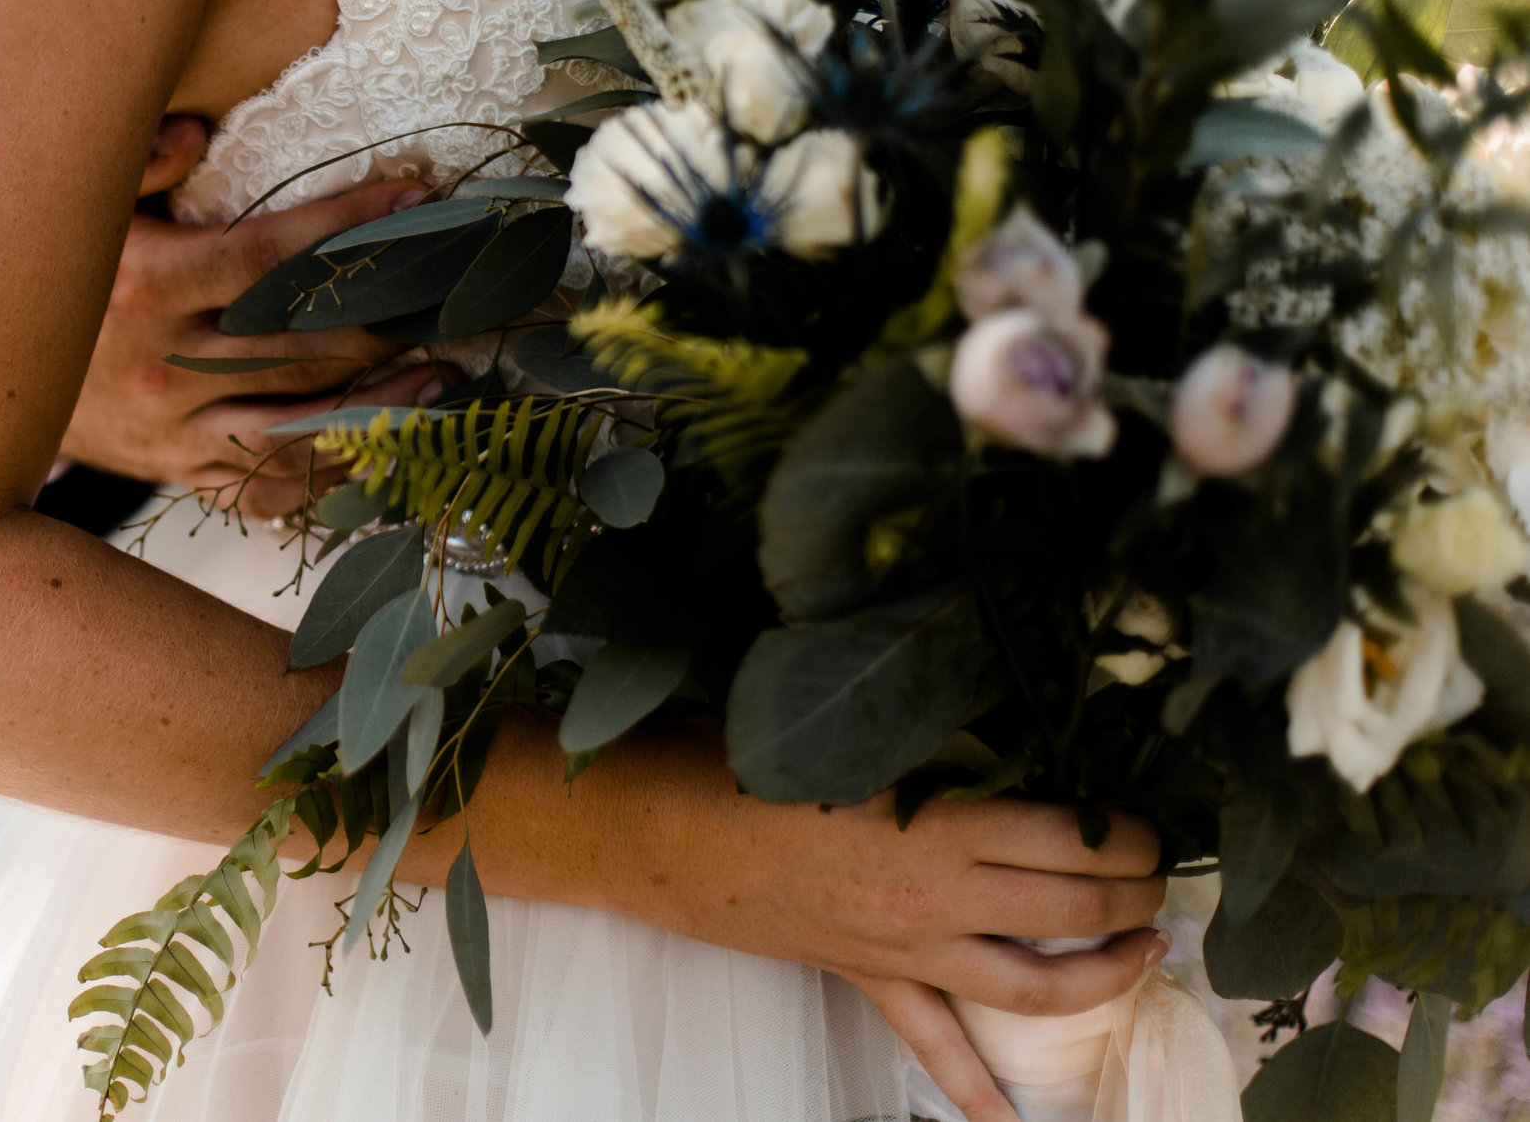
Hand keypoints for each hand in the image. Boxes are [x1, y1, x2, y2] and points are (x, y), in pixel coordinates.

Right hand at [60, 119, 451, 517]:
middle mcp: (165, 365)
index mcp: (146, 286)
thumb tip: (195, 125)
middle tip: (453, 291)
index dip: (348, 226)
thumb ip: (135, 161)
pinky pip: (267, 484)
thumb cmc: (46, 280)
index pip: (269, 256)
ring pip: (298, 426)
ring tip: (442, 375)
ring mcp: (175, 430)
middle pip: (302, 345)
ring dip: (379, 404)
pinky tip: (382, 444)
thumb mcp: (77, 206)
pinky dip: (330, 472)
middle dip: (387, 317)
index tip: (414, 198)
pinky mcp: (179, 473)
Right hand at [615, 738, 1167, 1121]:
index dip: (1130, 828)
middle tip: (1164, 868)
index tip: (1152, 810)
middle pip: (1076, 907)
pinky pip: (933, 1041)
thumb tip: (1016, 734)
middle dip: (1139, 889)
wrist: (654, 829)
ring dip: (1106, 973)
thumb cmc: (737, 756)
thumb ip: (936, 739)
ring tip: (1145, 947)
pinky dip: (975, 1090)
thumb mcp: (851, 732)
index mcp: (935, 823)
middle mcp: (935, 896)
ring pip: (1036, 987)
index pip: (1075, 836)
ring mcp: (905, 947)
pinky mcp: (867, 974)